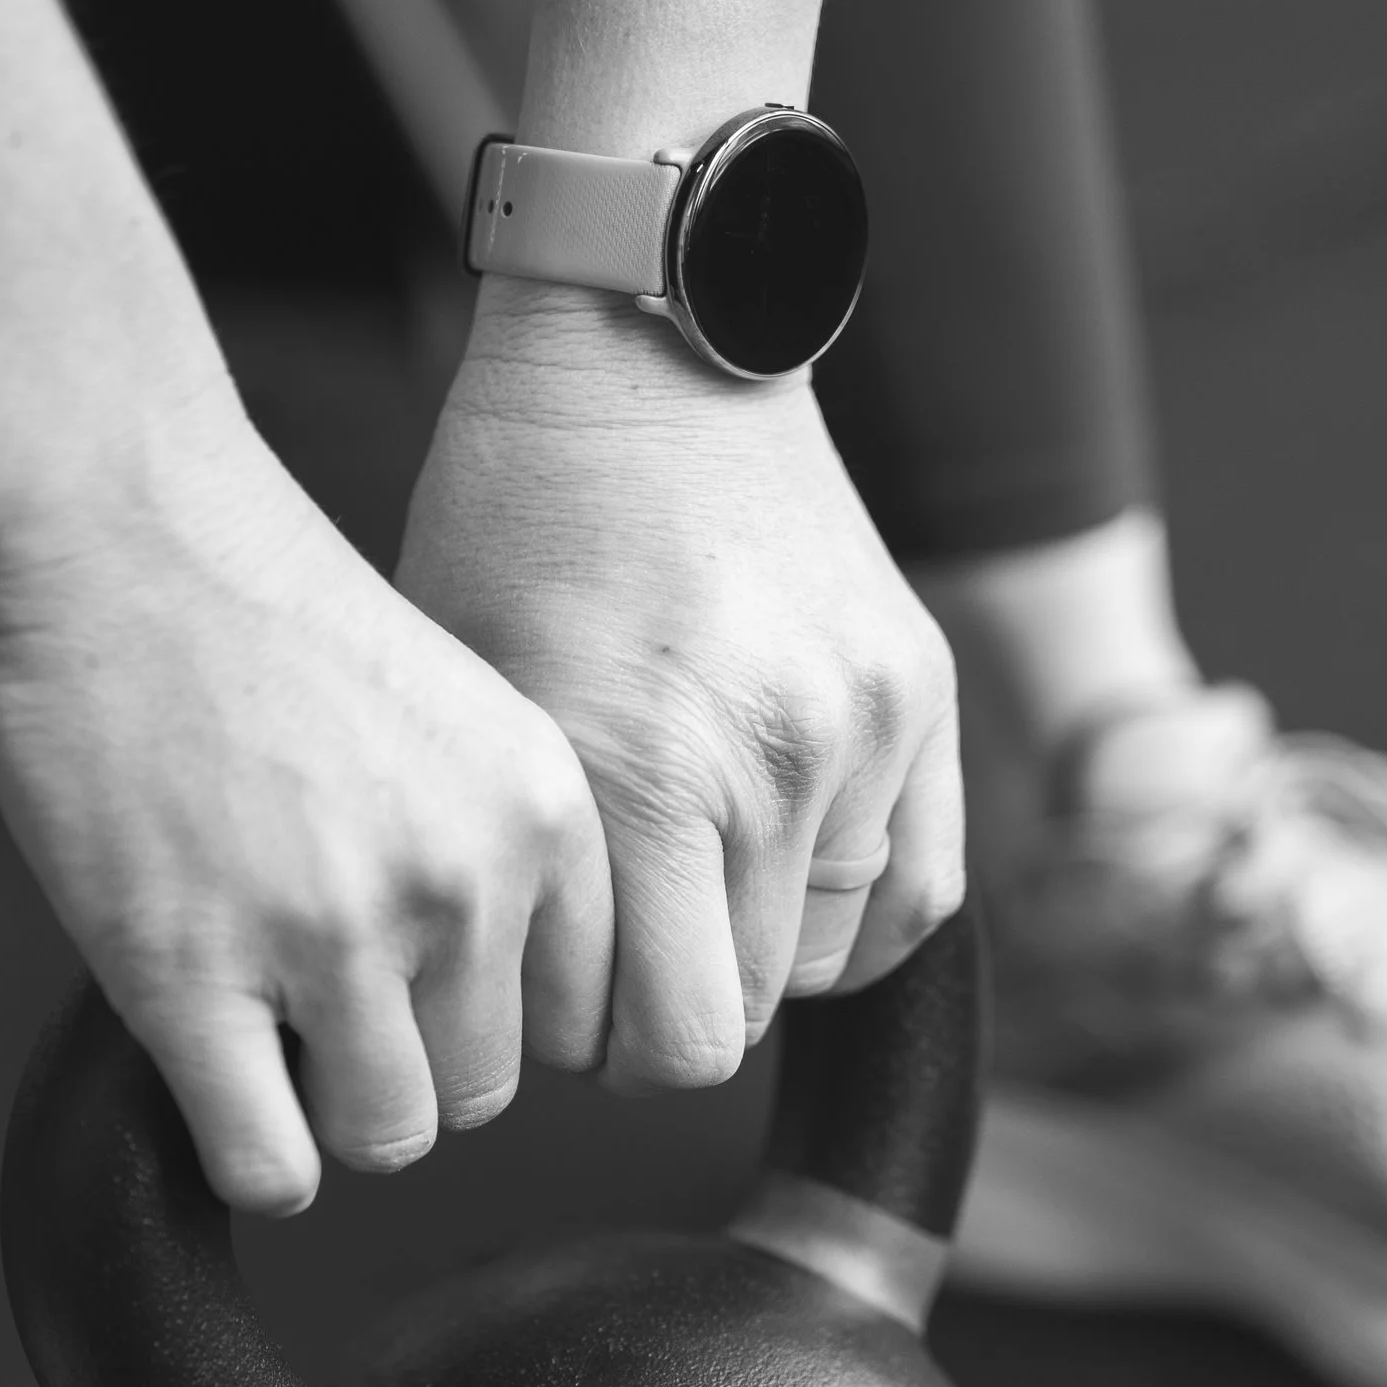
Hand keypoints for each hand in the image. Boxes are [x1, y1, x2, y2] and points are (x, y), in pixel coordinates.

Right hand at [0, 389, 613, 1213]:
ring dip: (320, 1104)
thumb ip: (489, 846)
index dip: (478, 1010)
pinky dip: (245, 1150)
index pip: (569, 1019)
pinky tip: (208, 1071)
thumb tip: (478, 1003)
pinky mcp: (193, 977)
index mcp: (542, 814)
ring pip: (386, 1138)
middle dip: (398, 1056)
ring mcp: (330, 935)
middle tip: (308, 974)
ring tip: (256, 1008)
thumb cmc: (255, 599)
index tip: (407, 972)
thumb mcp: (450, 708)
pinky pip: (271, 1166)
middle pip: (479, 1090)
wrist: (106, 520)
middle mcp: (462, 882)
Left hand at [397, 284, 964, 1093]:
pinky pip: (916, 892)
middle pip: (736, 1018)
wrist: (646, 342)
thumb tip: (523, 1007)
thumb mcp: (468, 696)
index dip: (587, 1044)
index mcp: (638, 773)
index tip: (548, 996)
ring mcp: (861, 729)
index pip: (657, 1039)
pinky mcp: (918, 693)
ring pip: (819, 961)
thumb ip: (518, 863)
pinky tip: (780, 902)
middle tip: (606, 960)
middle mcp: (767, 762)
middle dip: (658, 1013)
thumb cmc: (517, 514)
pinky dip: (848, 925)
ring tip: (680, 898)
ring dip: (747, 959)